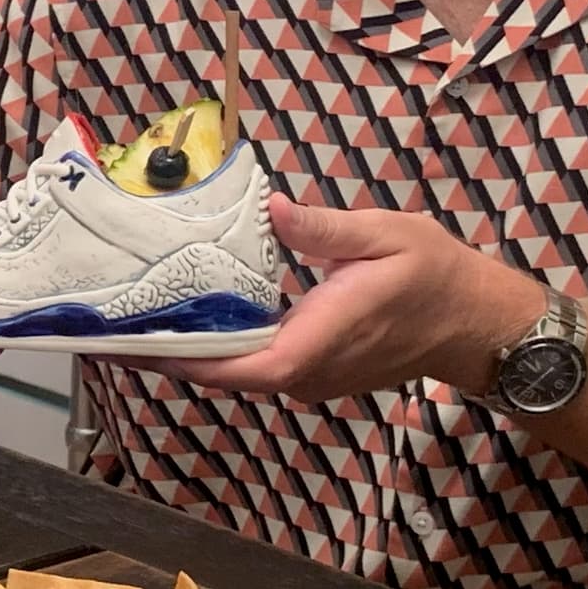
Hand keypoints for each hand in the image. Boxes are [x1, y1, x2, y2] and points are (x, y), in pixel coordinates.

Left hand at [142, 197, 525, 399]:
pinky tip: (192, 321)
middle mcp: (309, 372)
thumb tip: (272, 210)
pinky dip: (219, 349)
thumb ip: (325, 229)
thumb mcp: (386, 235)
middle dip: (170, 354)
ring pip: (238, 373)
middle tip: (112, 327)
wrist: (475, 321)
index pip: (245, 365)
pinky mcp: (314, 373)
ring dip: (191, 353)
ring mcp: (312, 378)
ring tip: (138, 321)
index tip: (139, 345)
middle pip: (226, 374)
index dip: (189, 361)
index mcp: (322, 339)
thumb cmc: (435, 276)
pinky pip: (256, 366)